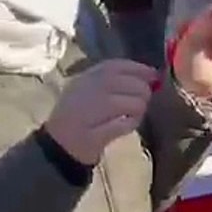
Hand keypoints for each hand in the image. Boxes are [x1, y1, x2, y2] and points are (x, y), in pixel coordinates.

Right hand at [45, 60, 159, 164]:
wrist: (58, 145)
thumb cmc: (82, 115)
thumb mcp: (93, 90)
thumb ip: (119, 81)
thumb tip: (153, 75)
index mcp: (84, 78)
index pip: (116, 66)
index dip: (139, 69)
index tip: (153, 75)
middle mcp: (84, 92)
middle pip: (129, 84)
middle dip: (143, 93)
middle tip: (141, 102)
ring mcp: (86, 114)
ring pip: (131, 104)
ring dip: (138, 111)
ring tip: (131, 116)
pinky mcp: (91, 136)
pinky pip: (124, 125)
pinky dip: (130, 125)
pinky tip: (124, 127)